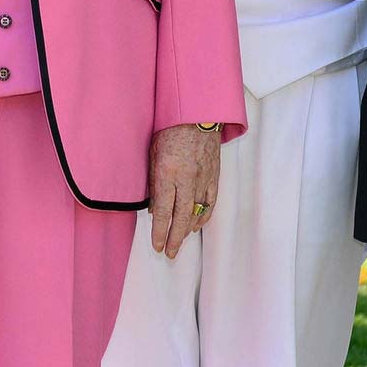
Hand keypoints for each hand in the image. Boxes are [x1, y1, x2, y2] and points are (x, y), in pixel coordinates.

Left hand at [148, 124, 219, 258]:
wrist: (198, 112)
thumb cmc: (169, 128)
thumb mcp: (152, 152)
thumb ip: (153, 180)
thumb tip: (154, 207)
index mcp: (168, 172)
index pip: (163, 211)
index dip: (160, 231)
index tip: (157, 245)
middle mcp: (187, 179)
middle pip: (181, 217)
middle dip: (174, 238)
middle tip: (169, 253)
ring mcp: (203, 179)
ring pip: (197, 212)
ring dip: (187, 230)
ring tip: (180, 242)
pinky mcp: (214, 176)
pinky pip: (210, 202)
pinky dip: (204, 215)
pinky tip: (197, 225)